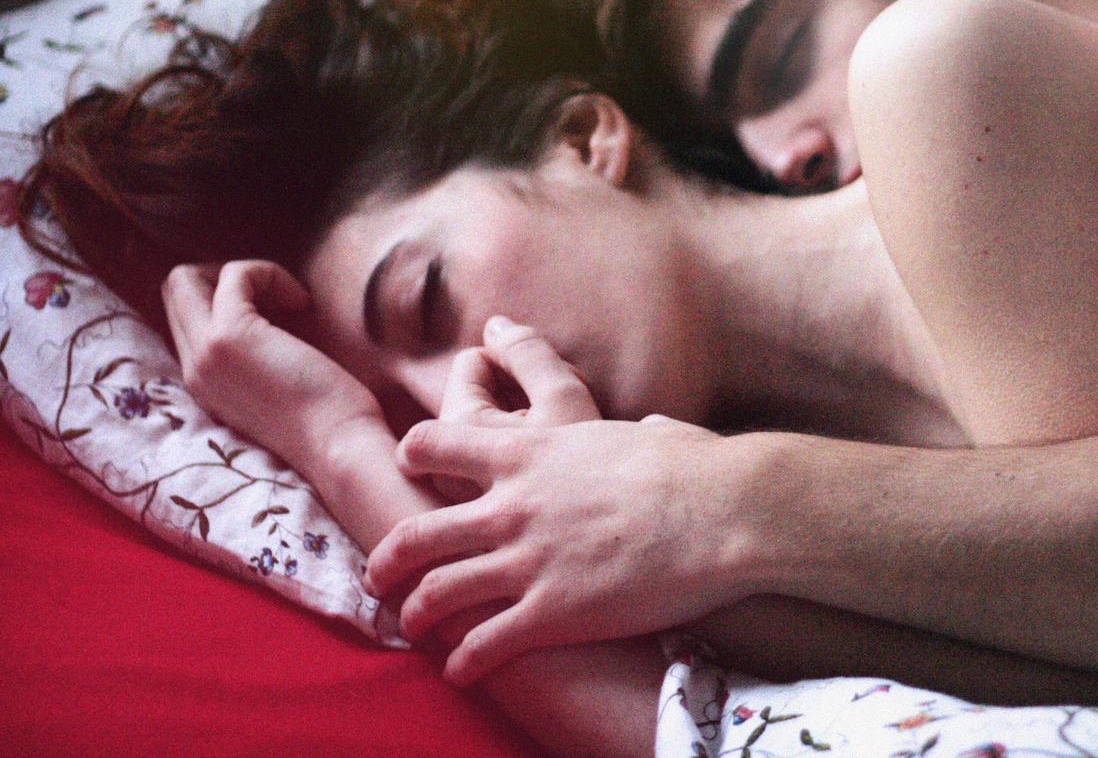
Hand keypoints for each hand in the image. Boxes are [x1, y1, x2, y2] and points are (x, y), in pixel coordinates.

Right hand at [160, 260, 380, 467]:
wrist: (341, 450)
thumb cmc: (332, 419)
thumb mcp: (279, 384)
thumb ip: (259, 354)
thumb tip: (274, 310)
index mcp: (203, 383)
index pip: (182, 317)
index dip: (226, 297)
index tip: (278, 313)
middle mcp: (193, 370)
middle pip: (175, 291)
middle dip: (227, 277)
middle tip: (279, 299)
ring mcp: (205, 354)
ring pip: (187, 278)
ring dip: (246, 274)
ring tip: (290, 302)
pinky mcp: (230, 337)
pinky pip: (235, 275)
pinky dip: (270, 274)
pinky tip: (303, 303)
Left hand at [366, 317, 739, 685]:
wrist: (720, 512)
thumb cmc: (694, 467)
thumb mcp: (646, 432)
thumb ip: (633, 430)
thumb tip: (654, 427)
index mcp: (528, 451)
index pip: (436, 443)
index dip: (414, 454)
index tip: (407, 463)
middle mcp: (511, 506)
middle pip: (417, 531)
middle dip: (388, 556)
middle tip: (378, 572)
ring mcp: (525, 562)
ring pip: (438, 592)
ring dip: (416, 612)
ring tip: (411, 625)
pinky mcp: (551, 614)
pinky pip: (485, 644)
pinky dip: (464, 661)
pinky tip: (460, 671)